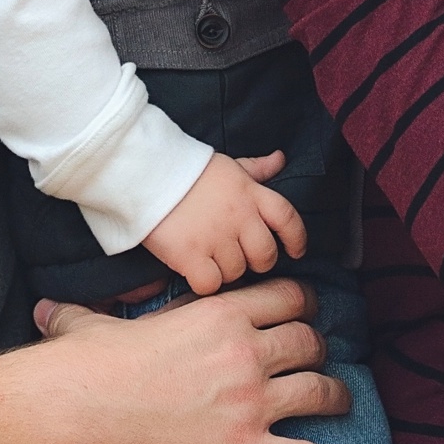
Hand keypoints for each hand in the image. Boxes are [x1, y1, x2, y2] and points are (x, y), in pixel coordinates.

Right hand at [31, 275, 361, 443]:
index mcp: (218, 313)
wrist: (76, 406)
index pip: (286, 298)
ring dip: (336, 396)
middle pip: (309, 342)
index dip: (302, 305)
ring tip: (341, 401)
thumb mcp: (93, 325)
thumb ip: (83, 315)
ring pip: (319, 391)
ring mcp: (249, 402)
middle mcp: (244, 352)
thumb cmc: (82, 364)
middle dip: (319, 348)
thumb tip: (46, 312)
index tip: (304, 314)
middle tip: (318, 358)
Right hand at [142, 148, 306, 291]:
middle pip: (265, 255)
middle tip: (240, 258)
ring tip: (211, 259)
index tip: (296, 252)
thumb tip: (280, 159)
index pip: (289, 220)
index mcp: (251, 193)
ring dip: (227, 272)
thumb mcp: (228, 165)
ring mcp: (215, 237)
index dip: (297, 240)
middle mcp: (239, 216)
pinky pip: (210, 284)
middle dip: (257, 262)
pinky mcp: (190, 254)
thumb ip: (256, 169)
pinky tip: (195, 272)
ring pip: (237, 273)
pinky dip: (205, 283)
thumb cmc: (188, 169)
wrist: (146, 170)